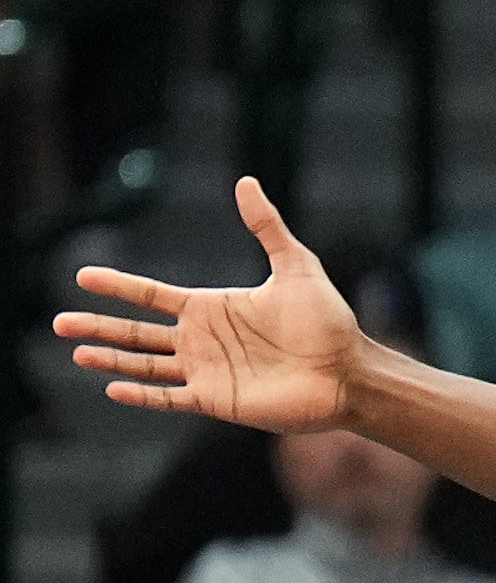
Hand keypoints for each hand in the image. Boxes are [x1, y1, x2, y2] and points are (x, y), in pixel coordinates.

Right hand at [54, 177, 367, 431]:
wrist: (348, 370)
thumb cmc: (328, 320)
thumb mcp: (296, 265)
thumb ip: (267, 227)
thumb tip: (246, 182)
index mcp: (213, 308)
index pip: (152, 296)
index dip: (119, 286)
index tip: (82, 276)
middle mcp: (203, 340)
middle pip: (137, 333)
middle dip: (98, 327)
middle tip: (59, 323)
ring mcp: (207, 371)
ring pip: (145, 365)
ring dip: (111, 359)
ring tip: (77, 353)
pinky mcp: (217, 400)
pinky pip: (170, 398)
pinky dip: (143, 395)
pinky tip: (114, 388)